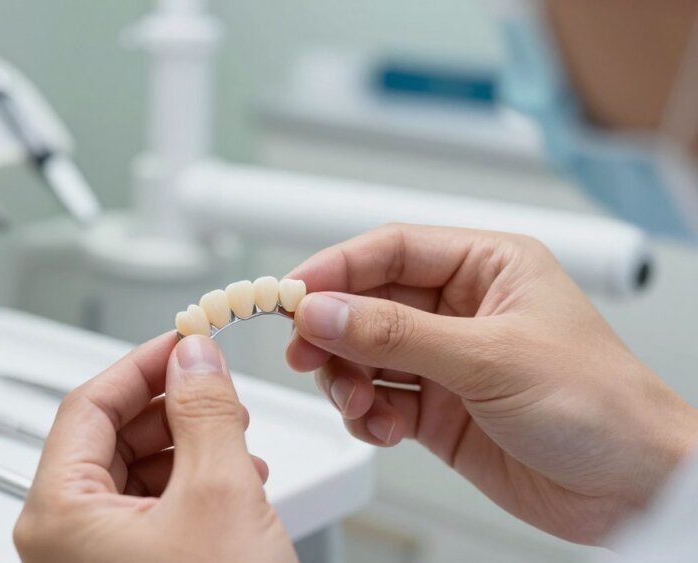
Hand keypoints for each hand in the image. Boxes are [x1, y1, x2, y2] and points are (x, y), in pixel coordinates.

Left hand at [15, 333, 295, 562]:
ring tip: (237, 441)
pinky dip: (192, 485)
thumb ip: (205, 411)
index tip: (186, 339)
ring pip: (134, 473)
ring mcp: (92, 562)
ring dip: (189, 445)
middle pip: (109, 437)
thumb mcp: (219, 494)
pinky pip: (150, 510)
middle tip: (219, 388)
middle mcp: (62, 540)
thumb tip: (195, 357)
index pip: (87, 404)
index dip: (143, 363)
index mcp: (57, 515)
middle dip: (172, 407)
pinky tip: (234, 482)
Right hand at [286, 224, 697, 543]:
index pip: (391, 249)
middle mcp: (462, 309)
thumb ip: (396, 334)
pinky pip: (377, 400)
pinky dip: (367, 415)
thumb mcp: (491, 358)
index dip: (336, 268)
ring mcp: (447, 361)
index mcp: (488, 267)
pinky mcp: (438, 410)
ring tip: (358, 403)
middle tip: (306, 354)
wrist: (634, 490)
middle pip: (367, 303)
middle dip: (333, 331)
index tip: (293, 294)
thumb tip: (324, 311)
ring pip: (364, 354)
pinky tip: (384, 428)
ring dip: (347, 379)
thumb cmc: (603, 405)